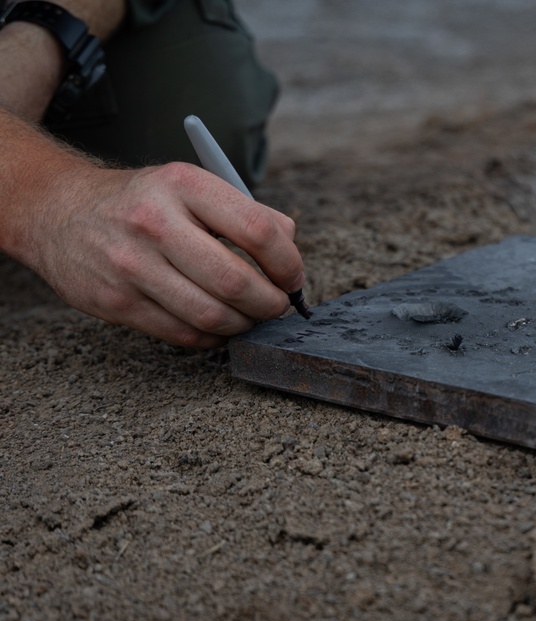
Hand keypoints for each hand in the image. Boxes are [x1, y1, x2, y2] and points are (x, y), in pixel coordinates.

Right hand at [13, 160, 304, 347]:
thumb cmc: (145, 202)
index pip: (258, 231)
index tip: (293, 277)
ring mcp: (131, 264)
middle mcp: (155, 221)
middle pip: (237, 282)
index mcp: (185, 185)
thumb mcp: (192, 186)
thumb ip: (247, 213)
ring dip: (244, 324)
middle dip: (270, 303)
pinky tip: (218, 325)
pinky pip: (183, 334)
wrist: (58, 211)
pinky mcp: (115, 301)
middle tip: (277, 305)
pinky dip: (212, 336)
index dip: (288, 263)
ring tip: (250, 317)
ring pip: (212, 315)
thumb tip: (292, 247)